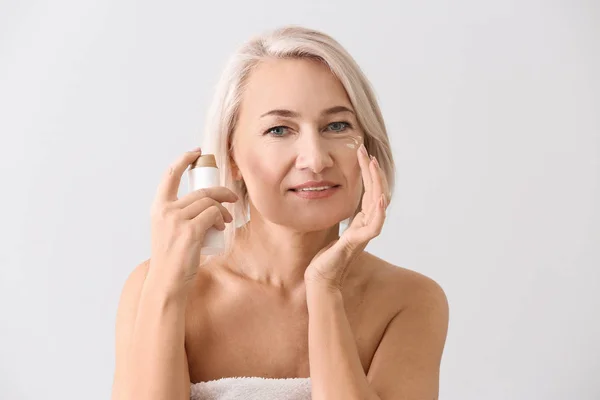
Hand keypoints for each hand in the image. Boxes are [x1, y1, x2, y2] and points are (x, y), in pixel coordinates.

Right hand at [148, 148, 237, 290]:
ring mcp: (177, 220)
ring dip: (223, 209)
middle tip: (232, 198)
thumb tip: (207, 204)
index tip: (195, 152)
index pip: (169, 176)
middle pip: (201, 191)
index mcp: (158, 208)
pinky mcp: (190, 231)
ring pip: (209, 203)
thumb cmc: (172, 259)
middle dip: (221, 193)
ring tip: (226, 220)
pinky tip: (222, 226)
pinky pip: (213, 215)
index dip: (183, 160)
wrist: (168, 281)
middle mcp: (165, 211)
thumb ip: (181, 215)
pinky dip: (221, 218)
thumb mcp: (169, 231)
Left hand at [304, 144, 389, 290]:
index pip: (369, 191)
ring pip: (379, 203)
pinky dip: (379, 211)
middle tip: (366, 150)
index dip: (367, 172)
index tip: (361, 153)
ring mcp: (365, 234)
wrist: (321, 279)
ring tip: (373, 164)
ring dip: (377, 182)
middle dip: (372, 170)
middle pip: (377, 192)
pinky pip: (375, 225)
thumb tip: (332, 196)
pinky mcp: (358, 243)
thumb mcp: (332, 228)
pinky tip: (380, 198)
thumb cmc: (325, 257)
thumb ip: (339, 215)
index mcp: (361, 221)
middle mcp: (367, 225)